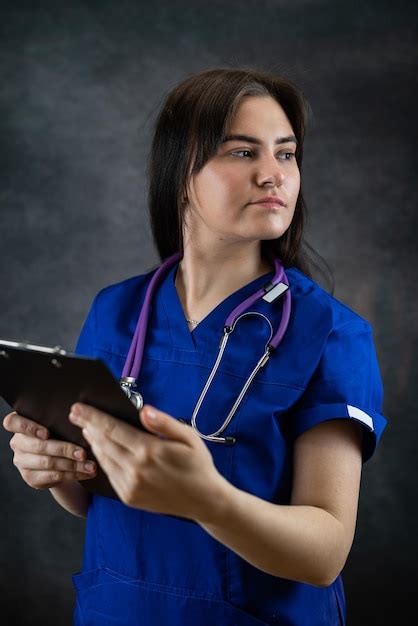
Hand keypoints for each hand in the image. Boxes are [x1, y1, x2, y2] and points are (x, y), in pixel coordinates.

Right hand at [2, 411, 96, 489]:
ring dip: (72, 465)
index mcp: (20, 424)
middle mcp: (17, 442)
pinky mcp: (30, 477)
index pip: (12, 423)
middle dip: (64, 449)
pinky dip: (73, 474)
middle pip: (38, 446)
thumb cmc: (60, 433)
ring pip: (47, 463)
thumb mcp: (57, 423)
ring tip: (90, 465)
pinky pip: (53, 476)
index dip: (29, 427)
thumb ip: (59, 418)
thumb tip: (81, 412)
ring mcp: (22, 462)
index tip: (47, 433)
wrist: (59, 458)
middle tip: (83, 453)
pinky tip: (86, 472)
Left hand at [68, 403, 226, 521]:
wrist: (204, 501)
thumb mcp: (189, 438)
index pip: (113, 429)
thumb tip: (144, 410)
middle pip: (103, 443)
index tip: (78, 408)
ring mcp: (130, 485)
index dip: (93, 417)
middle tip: (76, 414)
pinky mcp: (129, 497)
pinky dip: (102, 459)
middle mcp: (135, 469)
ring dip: (93, 442)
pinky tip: (101, 450)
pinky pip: (110, 474)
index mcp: (149, 451)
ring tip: (87, 429)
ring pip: (103, 459)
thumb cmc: (198, 465)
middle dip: (88, 426)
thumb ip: (164, 422)